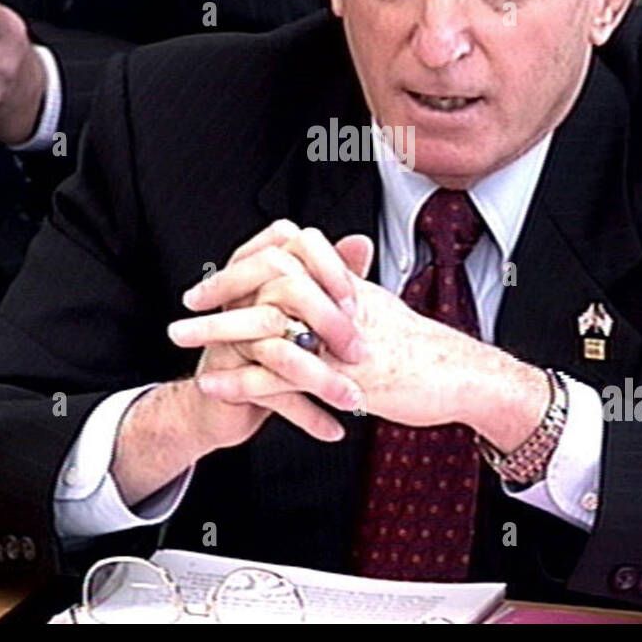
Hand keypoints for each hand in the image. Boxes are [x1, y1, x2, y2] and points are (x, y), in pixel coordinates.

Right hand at [112, 221, 356, 505]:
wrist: (217, 405)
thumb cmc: (264, 350)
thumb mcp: (301, 311)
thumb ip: (331, 274)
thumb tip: (361, 242)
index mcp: (260, 274)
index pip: (294, 244)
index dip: (329, 268)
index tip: (355, 300)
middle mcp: (242, 300)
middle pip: (290, 293)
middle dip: (330, 325)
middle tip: (359, 354)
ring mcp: (231, 338)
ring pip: (283, 351)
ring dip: (324, 380)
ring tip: (354, 400)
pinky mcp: (229, 379)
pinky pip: (272, 395)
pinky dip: (307, 416)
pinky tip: (333, 430)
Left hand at [194, 233, 550, 450]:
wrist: (460, 377)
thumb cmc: (423, 350)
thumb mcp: (382, 309)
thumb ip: (350, 290)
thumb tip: (334, 273)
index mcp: (345, 284)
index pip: (286, 256)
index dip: (246, 264)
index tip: (217, 280)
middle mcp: (338, 303)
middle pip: (266, 283)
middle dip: (221, 292)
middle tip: (186, 305)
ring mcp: (337, 338)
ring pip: (264, 327)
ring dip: (216, 334)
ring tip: (181, 341)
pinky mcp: (339, 376)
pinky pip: (278, 375)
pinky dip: (240, 381)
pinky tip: (212, 385)